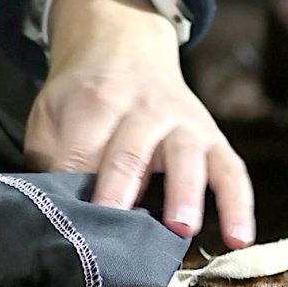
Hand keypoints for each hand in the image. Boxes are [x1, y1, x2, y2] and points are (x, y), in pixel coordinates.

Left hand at [24, 0, 254, 248]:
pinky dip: (239, 205)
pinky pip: (232, 171)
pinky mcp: (213, 138)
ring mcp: (183, 123)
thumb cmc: (85, 95)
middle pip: (129, 154)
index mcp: (96, 101)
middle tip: (115, 228)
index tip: (64, 223)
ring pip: (187, 158)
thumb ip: (48, 155)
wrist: (125, 48)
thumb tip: (49, 206)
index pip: (79, 152)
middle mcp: (143, 110)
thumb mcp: (52, 111)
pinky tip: (238, 238)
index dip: (70, 187)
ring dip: (185, 194)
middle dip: (121, 191)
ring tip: (182, 230)